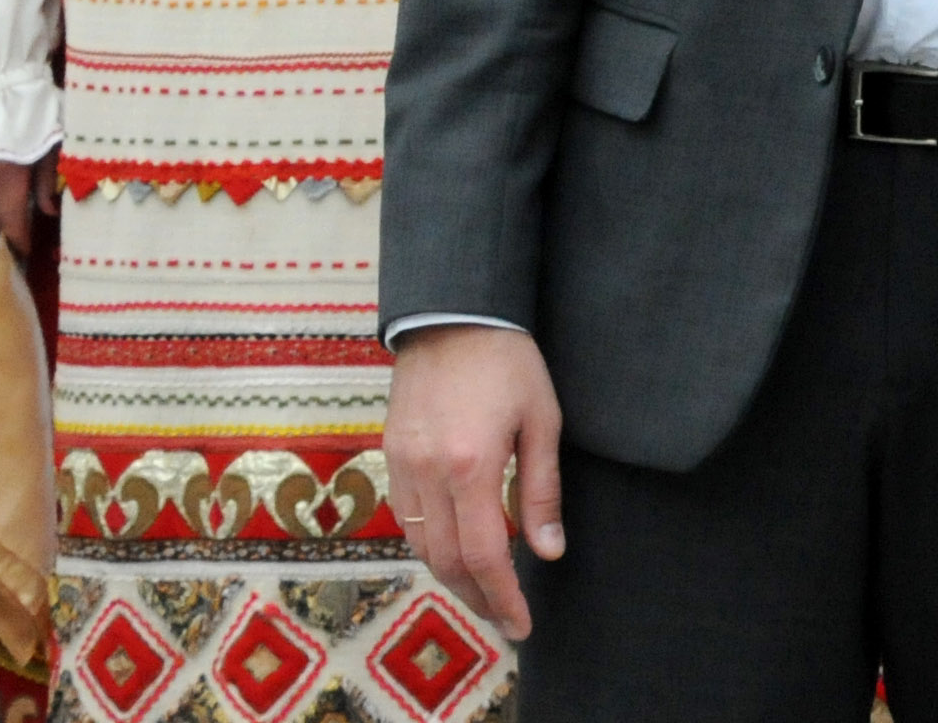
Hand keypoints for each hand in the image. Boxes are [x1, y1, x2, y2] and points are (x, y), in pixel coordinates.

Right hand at [0, 157, 42, 264]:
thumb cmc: (31, 122)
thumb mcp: (48, 149)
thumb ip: (46, 182)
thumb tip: (49, 212)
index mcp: (8, 177)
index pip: (12, 220)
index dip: (19, 239)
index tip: (25, 250)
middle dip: (3, 223)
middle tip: (17, 218)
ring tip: (0, 203)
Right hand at [384, 323, 563, 636]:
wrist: (450, 312)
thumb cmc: (507, 361)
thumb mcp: (541, 420)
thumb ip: (541, 491)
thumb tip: (548, 552)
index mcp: (472, 466)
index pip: (486, 556)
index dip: (503, 598)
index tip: (521, 626)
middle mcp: (429, 474)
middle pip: (448, 562)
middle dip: (478, 599)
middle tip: (505, 619)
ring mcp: (402, 466)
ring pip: (421, 547)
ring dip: (452, 578)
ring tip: (484, 593)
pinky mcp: (389, 455)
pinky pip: (405, 519)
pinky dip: (429, 546)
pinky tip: (453, 550)